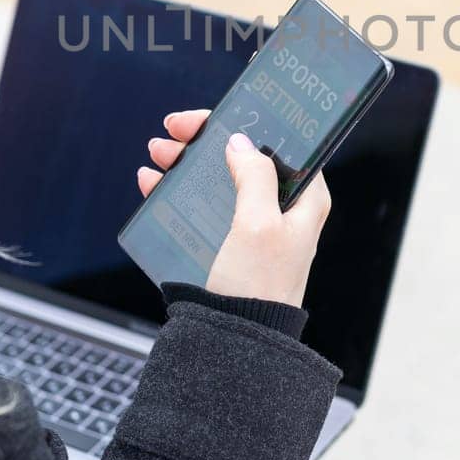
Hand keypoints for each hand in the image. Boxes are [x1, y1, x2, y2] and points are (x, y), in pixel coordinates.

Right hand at [139, 109, 331, 306]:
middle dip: (205, 141)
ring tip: (157, 155)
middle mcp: (283, 208)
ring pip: (220, 178)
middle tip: (171, 132)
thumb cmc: (258, 287)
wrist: (238, 341)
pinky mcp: (232, 243)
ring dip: (188, 162)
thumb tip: (241, 142)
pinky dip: (180, 190)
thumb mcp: (259, 224)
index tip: (208, 118)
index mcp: (305, 199)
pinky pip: (205, 205)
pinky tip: (154, 183)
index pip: (278, 143)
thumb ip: (255, 176)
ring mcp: (256, 226)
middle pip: (244, 156)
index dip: (243, 123)